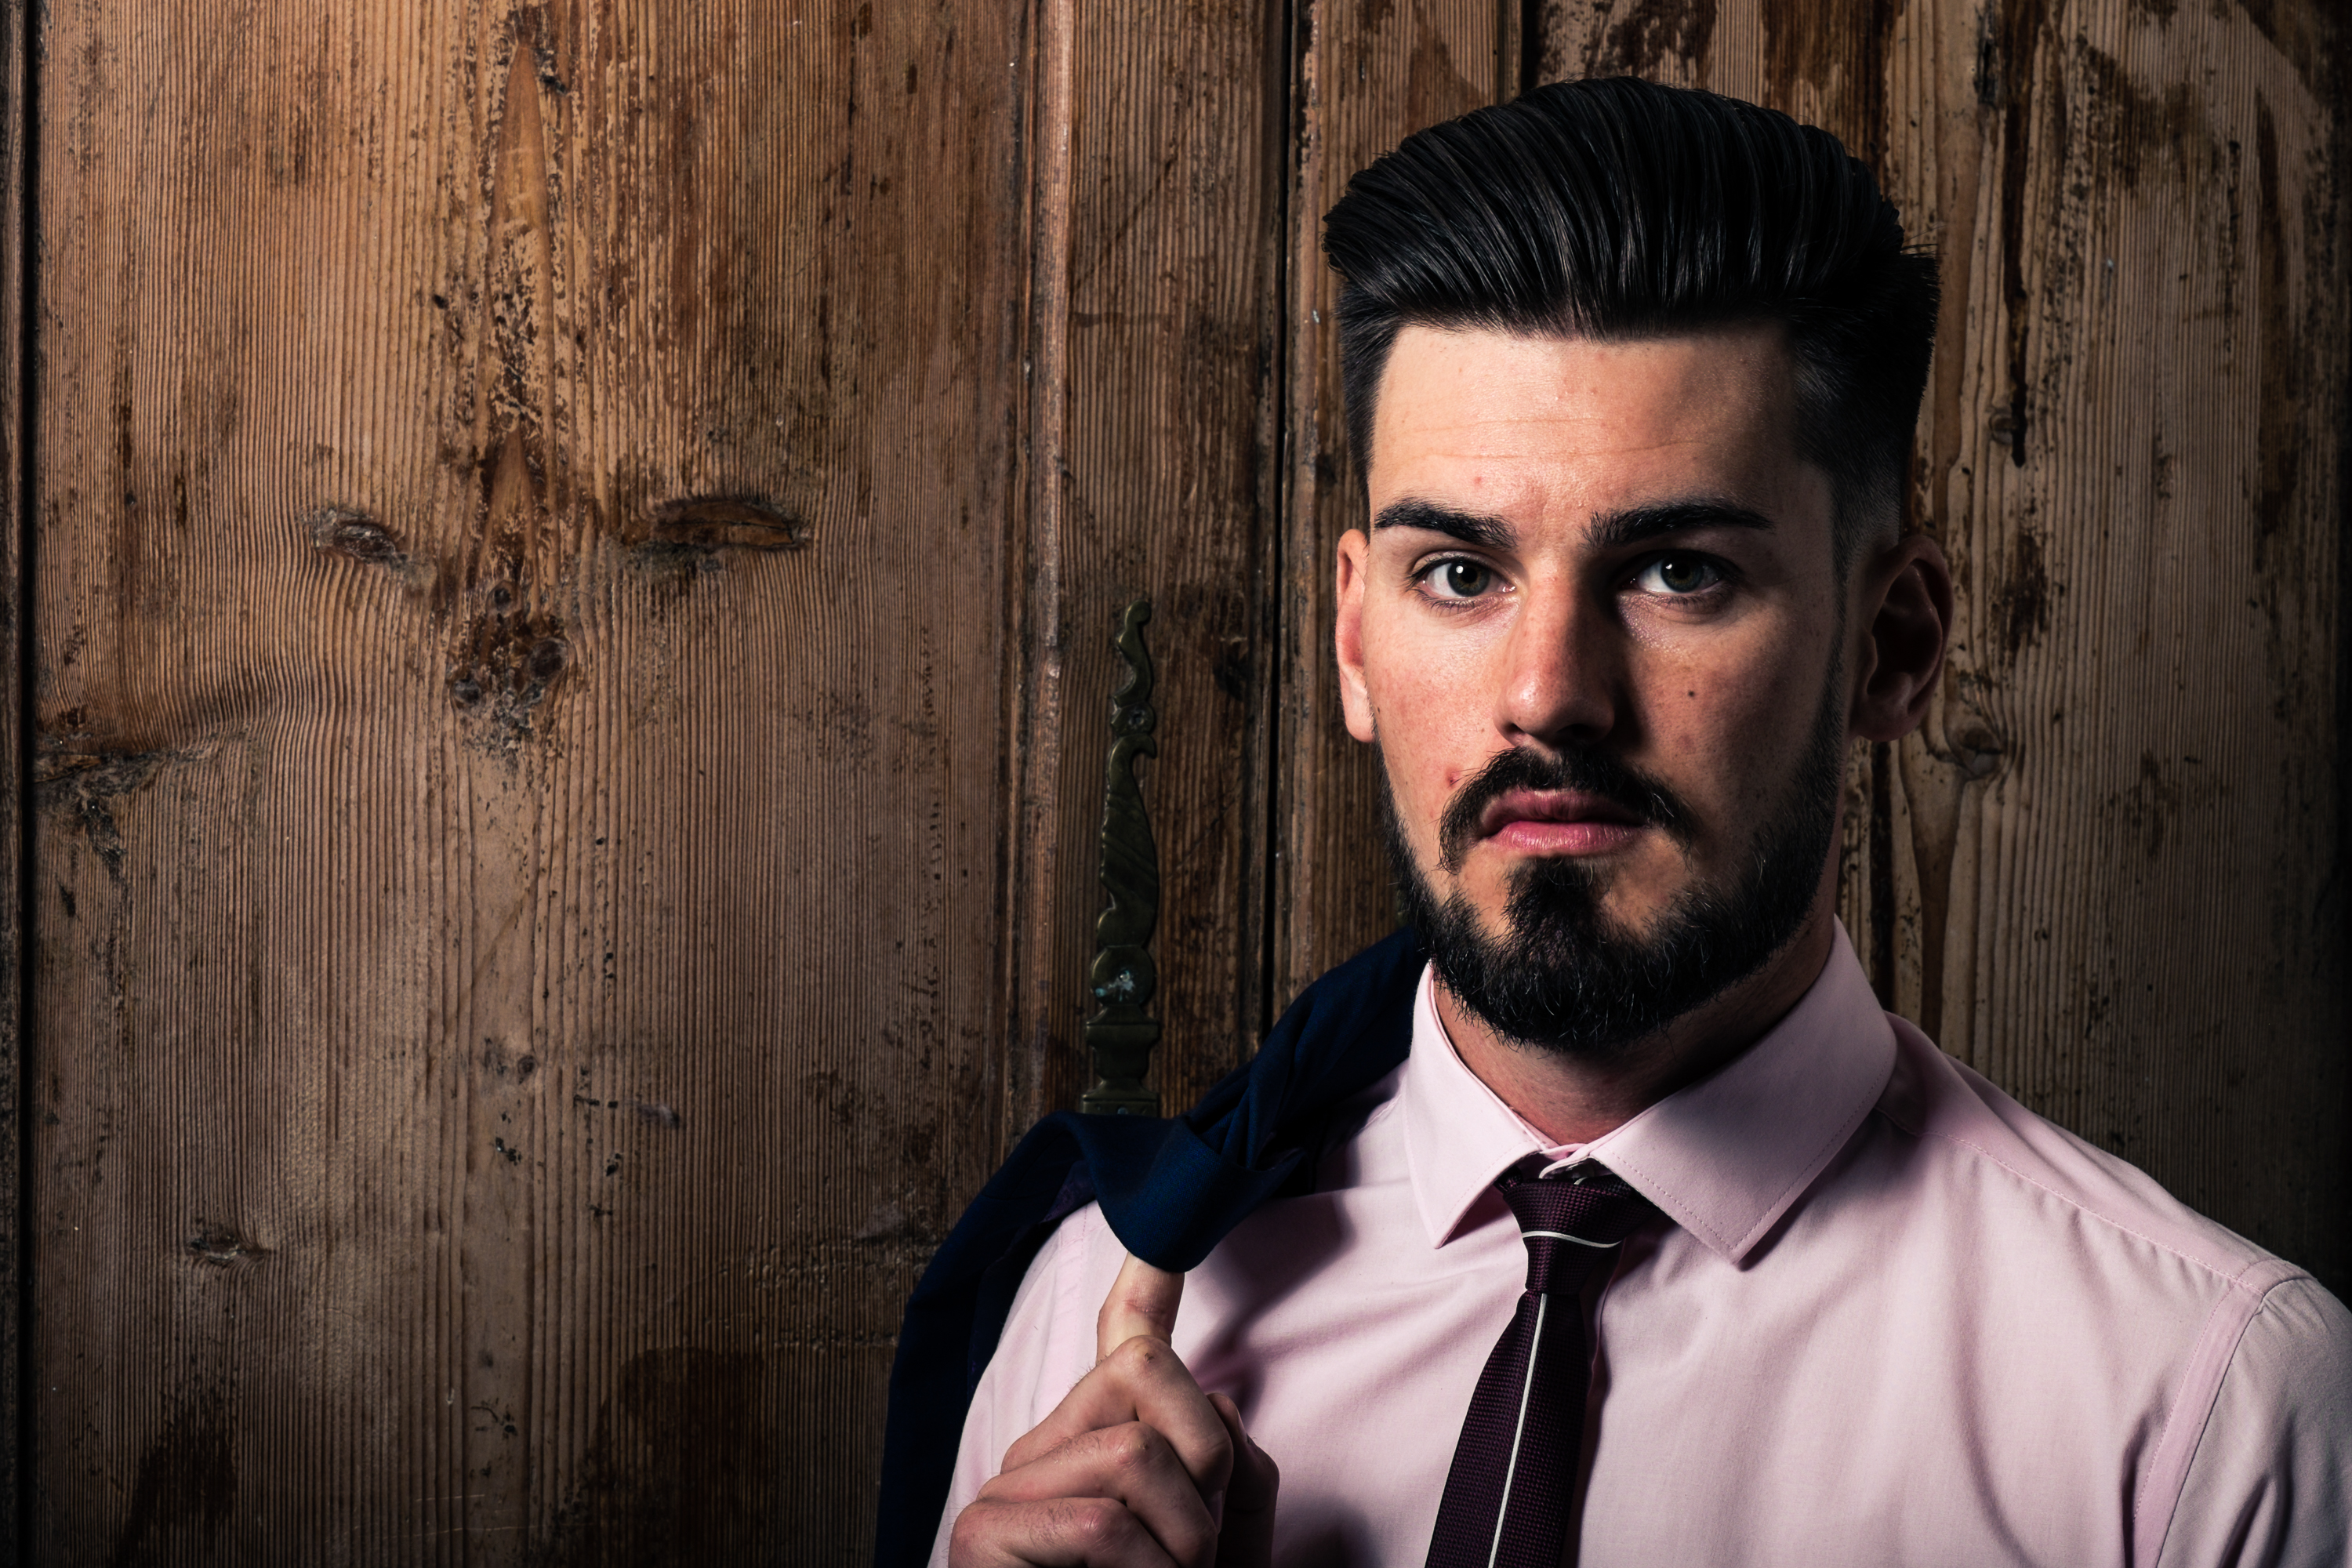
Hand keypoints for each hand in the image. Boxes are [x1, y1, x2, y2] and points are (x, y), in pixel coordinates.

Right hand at [946, 1253, 1278, 1565]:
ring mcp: (1005, 1489)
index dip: (1147, 1283)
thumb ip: (1231, 1469)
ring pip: (1136, 1453)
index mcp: (1095, 1446)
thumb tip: (1216, 1401)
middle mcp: (1042, 1453)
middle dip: (1206, 1461)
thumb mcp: (1225, 1542)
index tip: (1161, 1235)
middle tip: (1196, 1555)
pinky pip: (1102, 1522)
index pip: (1122, 1348)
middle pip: (1147, 1368)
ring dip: (1186, 1543)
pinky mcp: (982, 1533)